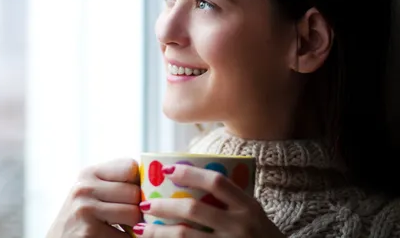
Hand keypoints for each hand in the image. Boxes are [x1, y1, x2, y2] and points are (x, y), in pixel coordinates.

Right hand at [46, 158, 142, 237]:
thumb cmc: (81, 219)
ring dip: (135, 227)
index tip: (135, 195)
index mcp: (88, 173)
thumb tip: (156, 181)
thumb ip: (114, 183)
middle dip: (138, 208)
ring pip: (133, 214)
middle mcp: (85, 187)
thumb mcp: (91, 193)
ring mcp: (85, 210)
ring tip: (125, 229)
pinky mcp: (88, 232)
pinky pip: (125, 237)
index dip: (138, 182)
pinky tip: (116, 237)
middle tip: (133, 217)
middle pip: (134, 192)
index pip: (130, 166)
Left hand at [131, 164, 283, 236]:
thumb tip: (186, 178)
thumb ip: (229, 198)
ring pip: (184, 236)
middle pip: (194, 210)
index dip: (189, 174)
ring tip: (141, 228)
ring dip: (158, 232)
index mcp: (248, 206)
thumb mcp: (252, 212)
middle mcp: (240, 226)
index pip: (216, 181)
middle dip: (164, 206)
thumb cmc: (261, 235)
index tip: (166, 170)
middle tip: (144, 203)